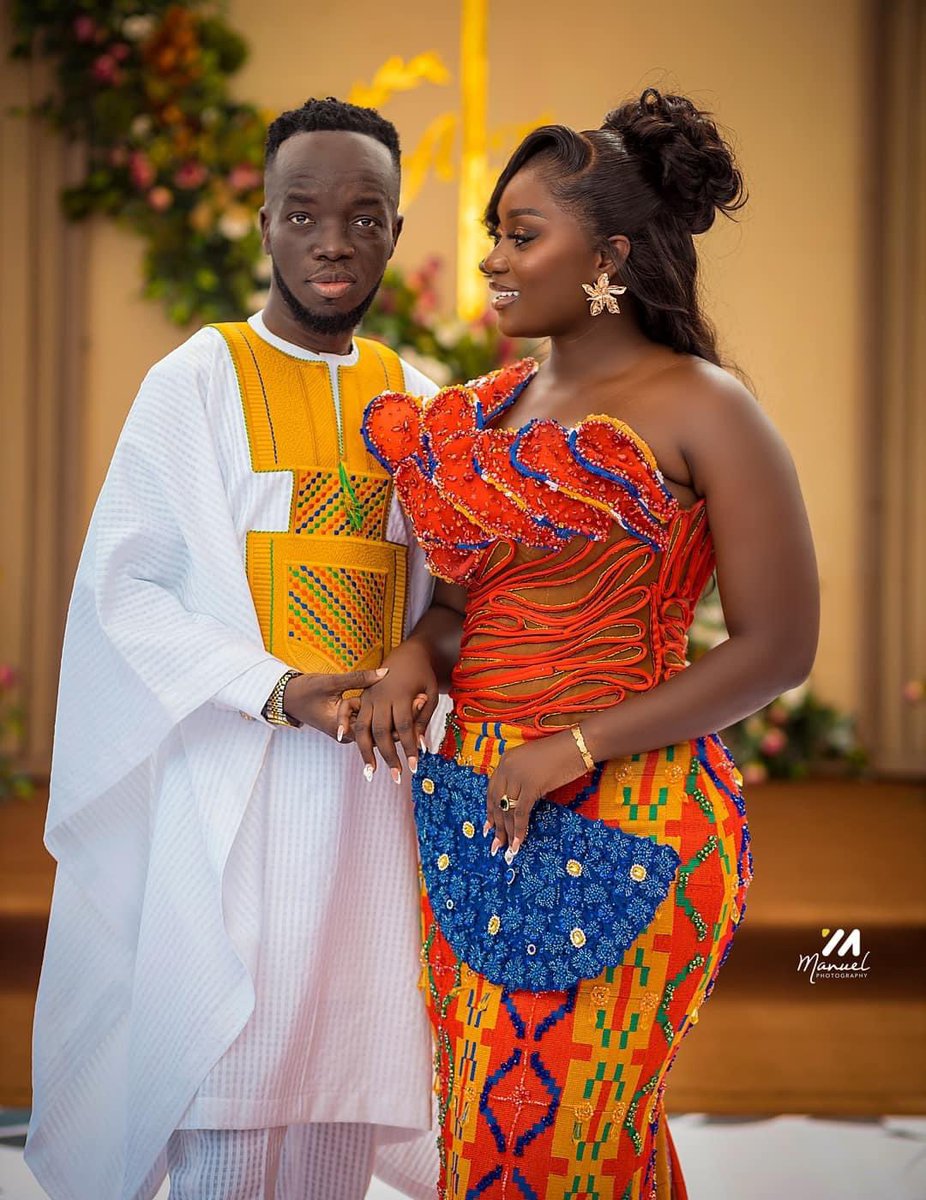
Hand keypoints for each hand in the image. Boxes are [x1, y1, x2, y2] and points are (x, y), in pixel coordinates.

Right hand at [282, 667, 388, 738]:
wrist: (286, 697)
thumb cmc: (305, 690)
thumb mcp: (331, 682)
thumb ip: (359, 678)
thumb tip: (385, 673)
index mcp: (342, 728)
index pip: (374, 727)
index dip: (387, 713)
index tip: (398, 698)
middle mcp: (345, 734)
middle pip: (375, 727)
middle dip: (385, 712)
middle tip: (403, 697)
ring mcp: (345, 730)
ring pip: (370, 723)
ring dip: (378, 710)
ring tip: (394, 695)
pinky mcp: (345, 724)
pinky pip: (363, 719)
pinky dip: (370, 708)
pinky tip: (379, 697)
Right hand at [353, 640, 439, 782]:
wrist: (407, 653)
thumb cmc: (423, 675)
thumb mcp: (430, 692)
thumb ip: (424, 718)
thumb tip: (420, 746)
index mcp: (400, 695)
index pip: (404, 727)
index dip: (408, 748)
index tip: (414, 767)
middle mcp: (381, 698)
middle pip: (381, 732)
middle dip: (389, 756)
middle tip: (396, 778)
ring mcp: (368, 698)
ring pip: (362, 729)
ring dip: (366, 752)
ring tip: (371, 773)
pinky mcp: (362, 698)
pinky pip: (354, 720)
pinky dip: (350, 735)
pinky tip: (352, 748)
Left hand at [486, 730, 588, 857]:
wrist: (577, 746)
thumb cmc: (560, 754)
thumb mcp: (533, 764)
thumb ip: (521, 779)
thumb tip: (516, 802)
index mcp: (506, 760)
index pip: (492, 790)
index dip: (490, 811)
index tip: (489, 827)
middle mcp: (507, 767)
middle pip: (496, 801)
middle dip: (496, 825)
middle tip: (496, 845)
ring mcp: (517, 776)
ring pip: (507, 809)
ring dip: (506, 832)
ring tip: (507, 848)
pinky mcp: (530, 785)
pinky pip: (520, 812)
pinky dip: (519, 829)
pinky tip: (519, 842)